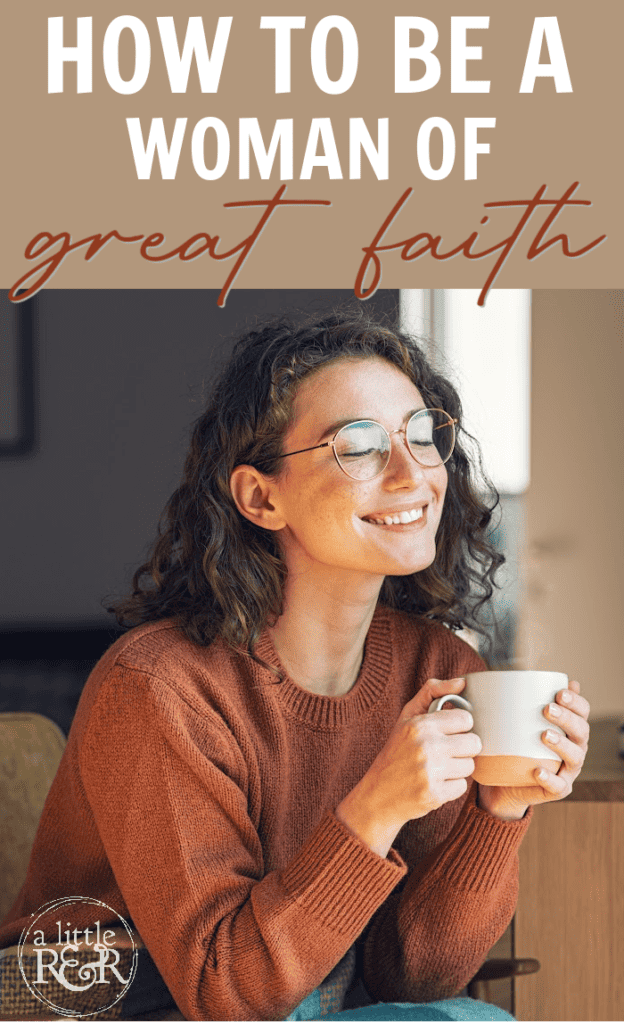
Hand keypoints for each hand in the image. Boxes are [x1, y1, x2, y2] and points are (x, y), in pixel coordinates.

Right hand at [336, 677, 481, 856]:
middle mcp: (426, 746)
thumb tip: (462, 682)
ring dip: (457, 768)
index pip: (466, 719)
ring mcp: (431, 772)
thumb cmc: (396, 751)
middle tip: (446, 752)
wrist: (378, 794)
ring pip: (470, 766)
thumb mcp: (407, 716)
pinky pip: (462, 787)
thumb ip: (433, 692)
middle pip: (474, 743)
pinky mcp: (435, 794)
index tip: (448, 732)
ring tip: (438, 768)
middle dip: (463, 748)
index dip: (459, 727)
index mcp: (421, 724)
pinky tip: (435, 783)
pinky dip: (451, 787)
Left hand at [478, 681, 589, 820]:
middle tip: (547, 709)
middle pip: (581, 731)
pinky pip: (558, 786)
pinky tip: (538, 770)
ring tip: (544, 735)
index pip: (582, 712)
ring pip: (575, 757)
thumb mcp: (518, 722)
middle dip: (567, 718)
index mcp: (570, 728)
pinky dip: (550, 778)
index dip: (576, 702)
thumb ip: (522, 701)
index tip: (560, 692)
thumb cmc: (516, 745)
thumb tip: (518, 676)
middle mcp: (575, 748)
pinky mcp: (557, 789)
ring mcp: (568, 770)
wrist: (505, 782)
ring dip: (562, 744)